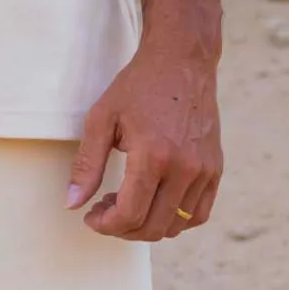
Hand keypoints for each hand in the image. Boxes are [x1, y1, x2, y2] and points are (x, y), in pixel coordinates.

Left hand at [64, 31, 222, 241]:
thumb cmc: (138, 86)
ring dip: (147, 226)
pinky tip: (154, 202)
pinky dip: (175, 220)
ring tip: (126, 203)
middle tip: (104, 210)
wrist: (181, 61)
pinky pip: (198, 214)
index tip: (91, 216)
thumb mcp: (102, 118)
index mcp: (153, 155)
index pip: (130, 214)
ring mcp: (204, 171)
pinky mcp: (215, 169)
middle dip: (122, 229)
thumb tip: (72, 204)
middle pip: (152, 227)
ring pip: (176, 225)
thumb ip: (87, 164)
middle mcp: (184, 168)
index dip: (106, 225)